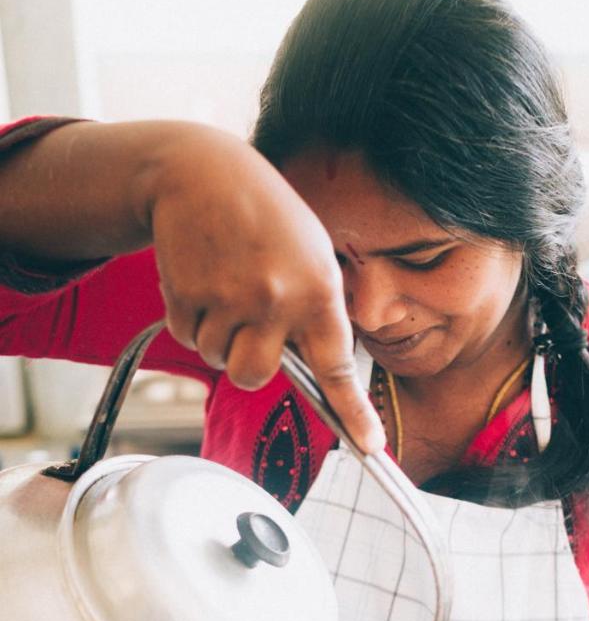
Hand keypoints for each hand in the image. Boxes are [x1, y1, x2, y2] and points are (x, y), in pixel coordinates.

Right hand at [143, 125, 384, 452]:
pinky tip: (203, 278)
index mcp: (317, 291)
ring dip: (219, 335)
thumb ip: (315, 309)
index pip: (336, 366)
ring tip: (228, 285)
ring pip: (218, 358)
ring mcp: (228, 299)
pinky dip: (192, 318)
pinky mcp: (186, 294)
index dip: (354, 412)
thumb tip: (311, 366)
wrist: (203, 173)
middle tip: (250, 324)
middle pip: (254, 376)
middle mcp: (275, 300)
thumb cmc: (267, 218)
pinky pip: (188, 336)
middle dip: (248, 361)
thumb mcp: (312, 253)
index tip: (370, 447)